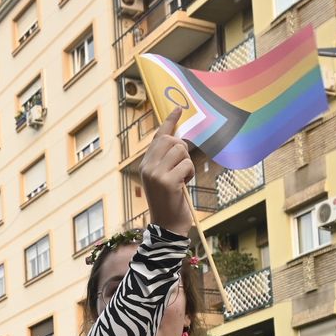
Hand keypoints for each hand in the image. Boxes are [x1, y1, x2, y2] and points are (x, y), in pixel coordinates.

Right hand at [140, 107, 195, 232]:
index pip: (158, 137)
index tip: (178, 109)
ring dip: (187, 163)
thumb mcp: (165, 178)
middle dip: (183, 149)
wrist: (168, 226)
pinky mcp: (166, 181)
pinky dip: (190, 174)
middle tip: (184, 165)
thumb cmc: (171, 202)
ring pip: (180, 151)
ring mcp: (155, 174)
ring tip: (183, 178)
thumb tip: (179, 140)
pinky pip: (186, 165)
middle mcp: (147, 167)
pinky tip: (184, 185)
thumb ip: (167, 160)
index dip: (169, 122)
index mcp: (145, 165)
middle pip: (170, 140)